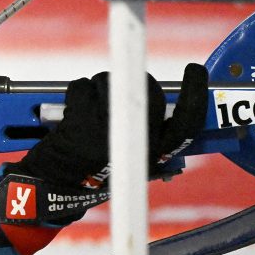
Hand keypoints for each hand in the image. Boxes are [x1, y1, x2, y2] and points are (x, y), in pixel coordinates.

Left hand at [6, 63, 207, 187]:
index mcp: (156, 154)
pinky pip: (83, 87)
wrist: (59, 184)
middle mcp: (137, 143)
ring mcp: (109, 128)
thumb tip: (168, 105)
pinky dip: (77, 92)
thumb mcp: (137, 164)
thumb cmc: (97, 171)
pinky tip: (74, 109)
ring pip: (112, 82)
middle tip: (116, 91)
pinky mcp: (81, 120)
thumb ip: (154, 138)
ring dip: (100, 86)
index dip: (195, 93)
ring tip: (91, 106)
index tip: (194, 70)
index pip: (189, 122)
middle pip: (148, 92)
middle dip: (132, 83)